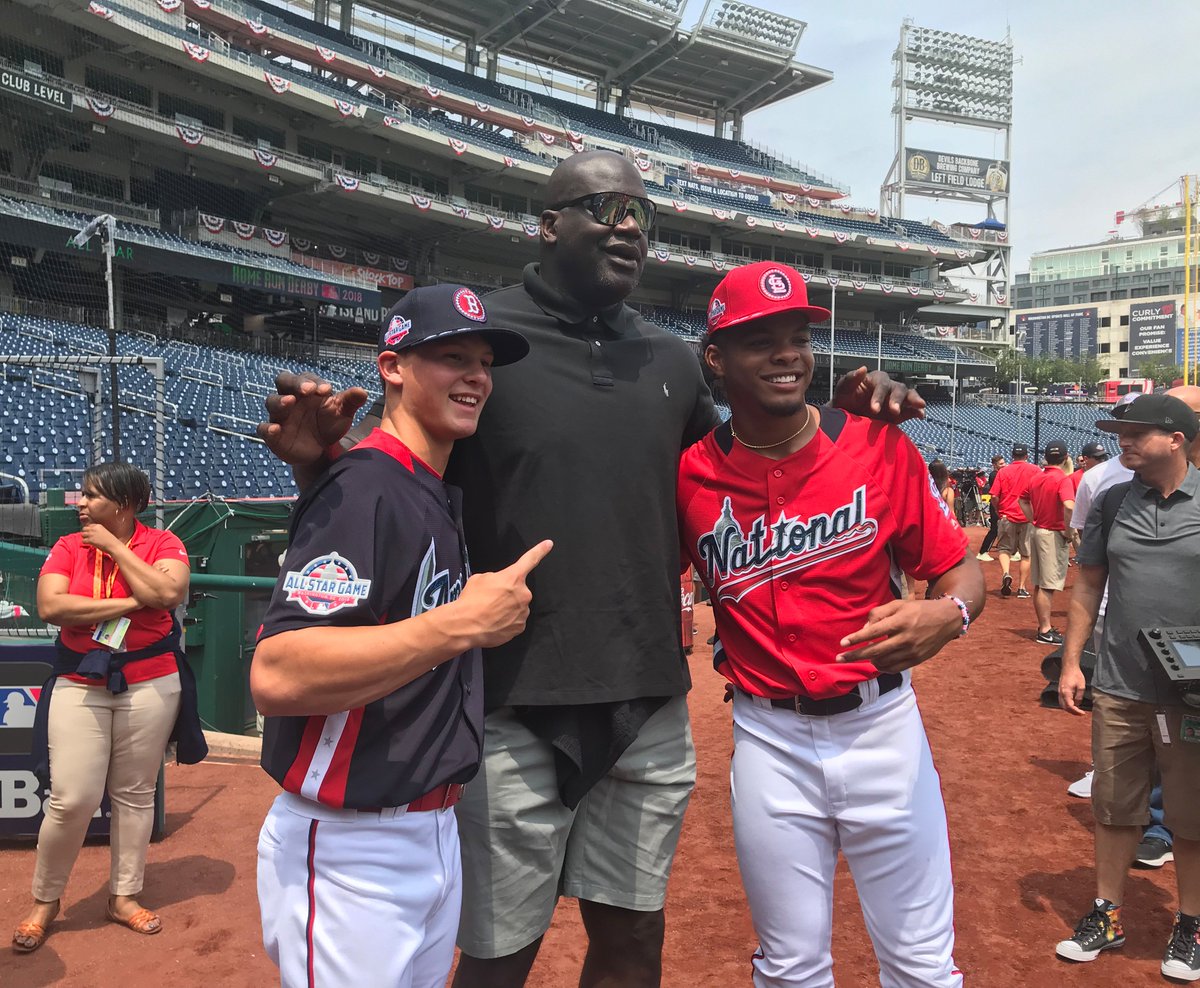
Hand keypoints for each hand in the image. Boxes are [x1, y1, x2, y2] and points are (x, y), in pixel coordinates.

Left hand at [80, 523, 123, 555]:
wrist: (114, 545)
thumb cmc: (111, 540)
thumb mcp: (104, 532)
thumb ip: (97, 531)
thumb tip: (90, 533)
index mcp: (98, 525)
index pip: (89, 525)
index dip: (89, 530)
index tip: (92, 534)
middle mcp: (94, 528)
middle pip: (84, 529)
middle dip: (85, 533)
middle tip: (89, 537)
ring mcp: (91, 534)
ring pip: (82, 534)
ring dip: (85, 538)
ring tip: (90, 541)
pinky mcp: (90, 540)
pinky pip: (83, 541)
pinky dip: (86, 543)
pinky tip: (90, 544)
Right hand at [256, 372, 370, 466]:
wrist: (322, 450)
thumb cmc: (330, 424)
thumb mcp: (342, 413)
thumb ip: (350, 401)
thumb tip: (362, 391)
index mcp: (306, 390)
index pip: (305, 378)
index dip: (313, 381)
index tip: (326, 390)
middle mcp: (291, 399)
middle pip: (284, 381)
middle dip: (294, 383)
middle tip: (308, 390)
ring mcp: (280, 416)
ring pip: (272, 402)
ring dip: (280, 401)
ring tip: (290, 402)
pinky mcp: (273, 435)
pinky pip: (264, 428)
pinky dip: (267, 428)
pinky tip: (275, 429)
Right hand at [453, 541, 552, 648]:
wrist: (466, 626)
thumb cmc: (471, 600)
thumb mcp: (480, 579)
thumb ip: (496, 578)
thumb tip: (499, 585)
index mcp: (513, 577)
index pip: (530, 560)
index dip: (540, 550)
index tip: (549, 544)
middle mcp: (523, 594)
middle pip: (519, 590)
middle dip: (508, 593)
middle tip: (491, 600)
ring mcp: (523, 612)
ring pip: (518, 606)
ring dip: (507, 608)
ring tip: (491, 612)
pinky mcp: (520, 627)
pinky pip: (516, 621)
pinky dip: (507, 621)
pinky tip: (494, 622)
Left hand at [833, 367, 925, 422]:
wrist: (847, 418)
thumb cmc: (845, 400)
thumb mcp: (843, 389)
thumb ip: (851, 379)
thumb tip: (863, 368)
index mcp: (876, 380)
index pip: (882, 384)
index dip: (879, 396)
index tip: (874, 409)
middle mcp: (889, 388)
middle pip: (898, 388)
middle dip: (897, 399)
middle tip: (894, 411)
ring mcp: (895, 400)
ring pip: (908, 395)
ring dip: (913, 401)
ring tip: (919, 407)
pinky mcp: (900, 413)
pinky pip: (912, 409)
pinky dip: (917, 411)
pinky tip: (921, 415)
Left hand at [835, 597, 960, 672]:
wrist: (947, 619)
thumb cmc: (918, 609)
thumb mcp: (898, 604)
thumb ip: (879, 613)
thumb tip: (864, 628)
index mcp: (900, 621)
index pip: (873, 633)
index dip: (856, 638)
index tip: (842, 643)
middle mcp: (906, 638)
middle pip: (875, 651)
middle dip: (855, 656)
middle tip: (840, 658)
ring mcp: (912, 651)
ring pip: (884, 662)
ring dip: (869, 660)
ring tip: (862, 656)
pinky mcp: (917, 660)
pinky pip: (894, 668)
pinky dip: (882, 667)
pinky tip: (876, 661)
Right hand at [1058, 666, 1087, 715]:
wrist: (1069, 667)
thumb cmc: (1076, 675)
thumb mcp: (1081, 686)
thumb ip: (1079, 696)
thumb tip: (1078, 704)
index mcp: (1066, 692)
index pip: (1070, 706)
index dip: (1076, 711)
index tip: (1083, 713)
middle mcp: (1061, 693)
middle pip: (1064, 707)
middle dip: (1072, 712)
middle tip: (1081, 713)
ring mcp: (1059, 692)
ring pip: (1062, 705)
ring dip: (1069, 709)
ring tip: (1077, 710)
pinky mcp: (1060, 691)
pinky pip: (1062, 701)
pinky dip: (1067, 705)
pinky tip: (1073, 705)